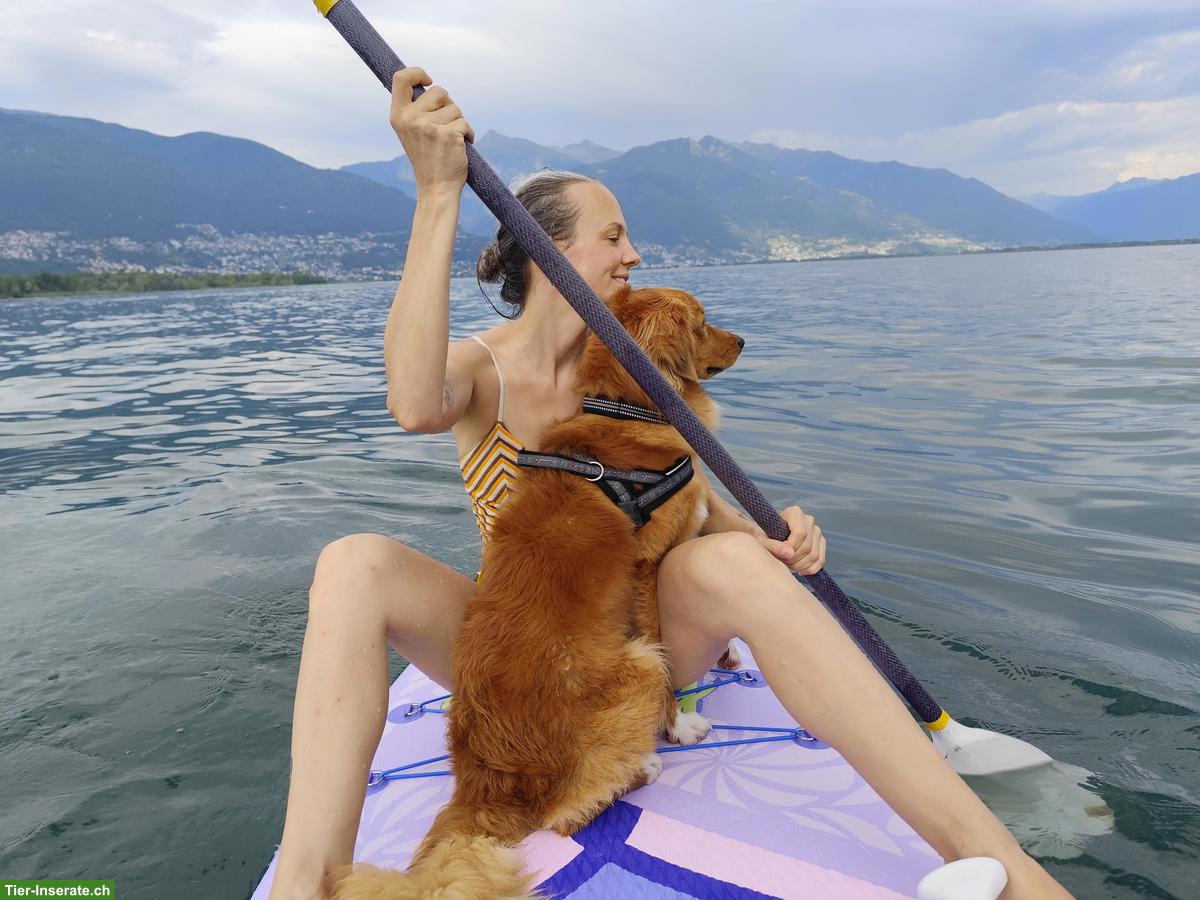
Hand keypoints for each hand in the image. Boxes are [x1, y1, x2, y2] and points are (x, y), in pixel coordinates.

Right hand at [389, 67, 475, 195]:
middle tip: (444, 128)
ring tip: (451, 142)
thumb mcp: (412, 132)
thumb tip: (428, 85)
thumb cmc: (428, 159)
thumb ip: (416, 109)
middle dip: (448, 106)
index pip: (401, 78)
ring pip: (455, 108)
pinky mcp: (448, 134)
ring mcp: (428, 126)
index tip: (428, 80)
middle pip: (439, 91)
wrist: (436, 188)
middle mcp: (410, 119)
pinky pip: (465, 123)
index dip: (417, 73)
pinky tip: (460, 148)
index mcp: (398, 116)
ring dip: (459, 123)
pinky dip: (468, 134)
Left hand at [759, 505, 825, 574]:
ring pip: (815, 555)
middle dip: (794, 559)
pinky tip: (799, 571)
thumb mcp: (762, 540)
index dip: (791, 547)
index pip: (800, 533)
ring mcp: (816, 531)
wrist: (768, 537)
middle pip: (807, 546)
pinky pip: (821, 559)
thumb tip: (789, 554)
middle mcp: (808, 520)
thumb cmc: (763, 536)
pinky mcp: (820, 542)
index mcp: (795, 513)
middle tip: (782, 562)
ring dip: (800, 565)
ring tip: (788, 565)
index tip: (780, 554)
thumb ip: (773, 546)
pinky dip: (811, 569)